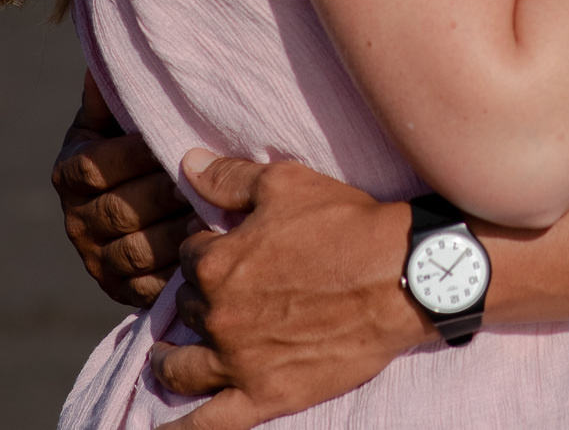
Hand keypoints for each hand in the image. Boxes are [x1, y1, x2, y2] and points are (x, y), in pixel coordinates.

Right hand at [53, 72, 196, 308]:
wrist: (158, 208)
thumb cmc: (150, 145)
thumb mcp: (127, 115)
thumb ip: (118, 92)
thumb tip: (109, 58)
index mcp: (72, 171)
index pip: (96, 166)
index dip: (137, 156)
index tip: (180, 145)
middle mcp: (76, 219)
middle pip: (119, 210)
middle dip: (167, 195)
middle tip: (209, 184)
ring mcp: (96, 259)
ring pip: (134, 251)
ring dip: (176, 235)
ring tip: (214, 218)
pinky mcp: (121, 290)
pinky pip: (147, 286)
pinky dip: (178, 273)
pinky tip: (208, 255)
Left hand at [153, 150, 428, 429]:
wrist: (402, 276)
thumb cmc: (349, 225)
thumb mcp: (289, 184)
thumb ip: (230, 178)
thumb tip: (187, 164)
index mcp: (218, 264)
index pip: (189, 257)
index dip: (206, 250)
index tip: (223, 249)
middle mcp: (220, 316)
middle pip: (189, 310)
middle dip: (199, 299)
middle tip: (220, 295)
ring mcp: (239, 361)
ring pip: (182, 368)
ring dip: (171, 361)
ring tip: (170, 358)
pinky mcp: (266, 395)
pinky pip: (210, 423)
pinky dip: (184, 428)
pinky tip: (165, 428)